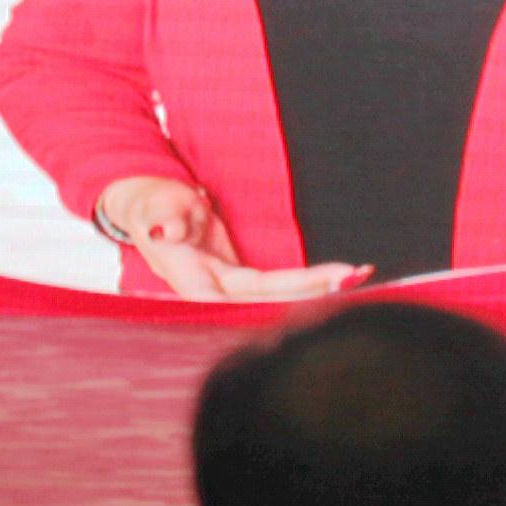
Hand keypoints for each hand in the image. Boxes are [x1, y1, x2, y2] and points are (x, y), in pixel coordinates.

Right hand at [95, 173, 359, 301]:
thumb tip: (164, 231)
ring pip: (278, 295)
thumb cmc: (150, 207)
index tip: (331, 277)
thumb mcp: (154, 207)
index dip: (293, 286)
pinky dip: (308, 282)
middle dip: (316, 290)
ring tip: (359, 276)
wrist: (146, 209)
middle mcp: (216, 289)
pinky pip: (277, 285)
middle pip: (273, 298)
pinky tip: (340, 277)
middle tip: (357, 275)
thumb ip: (162, 218)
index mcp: (197, 281)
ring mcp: (229, 285)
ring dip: (318, 289)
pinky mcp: (238, 277)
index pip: (253, 288)